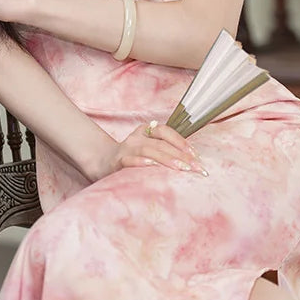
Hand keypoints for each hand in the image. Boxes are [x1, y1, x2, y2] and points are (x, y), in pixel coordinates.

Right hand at [93, 120, 207, 179]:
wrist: (103, 162)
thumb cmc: (133, 158)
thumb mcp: (149, 150)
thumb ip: (165, 151)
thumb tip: (192, 161)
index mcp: (146, 131)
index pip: (165, 131)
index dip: (181, 142)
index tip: (196, 156)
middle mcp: (137, 137)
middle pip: (160, 143)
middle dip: (180, 156)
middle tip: (195, 168)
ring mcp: (126, 148)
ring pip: (148, 150)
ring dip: (166, 159)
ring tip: (181, 168)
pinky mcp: (117, 161)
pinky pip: (129, 160)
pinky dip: (140, 162)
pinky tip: (151, 165)